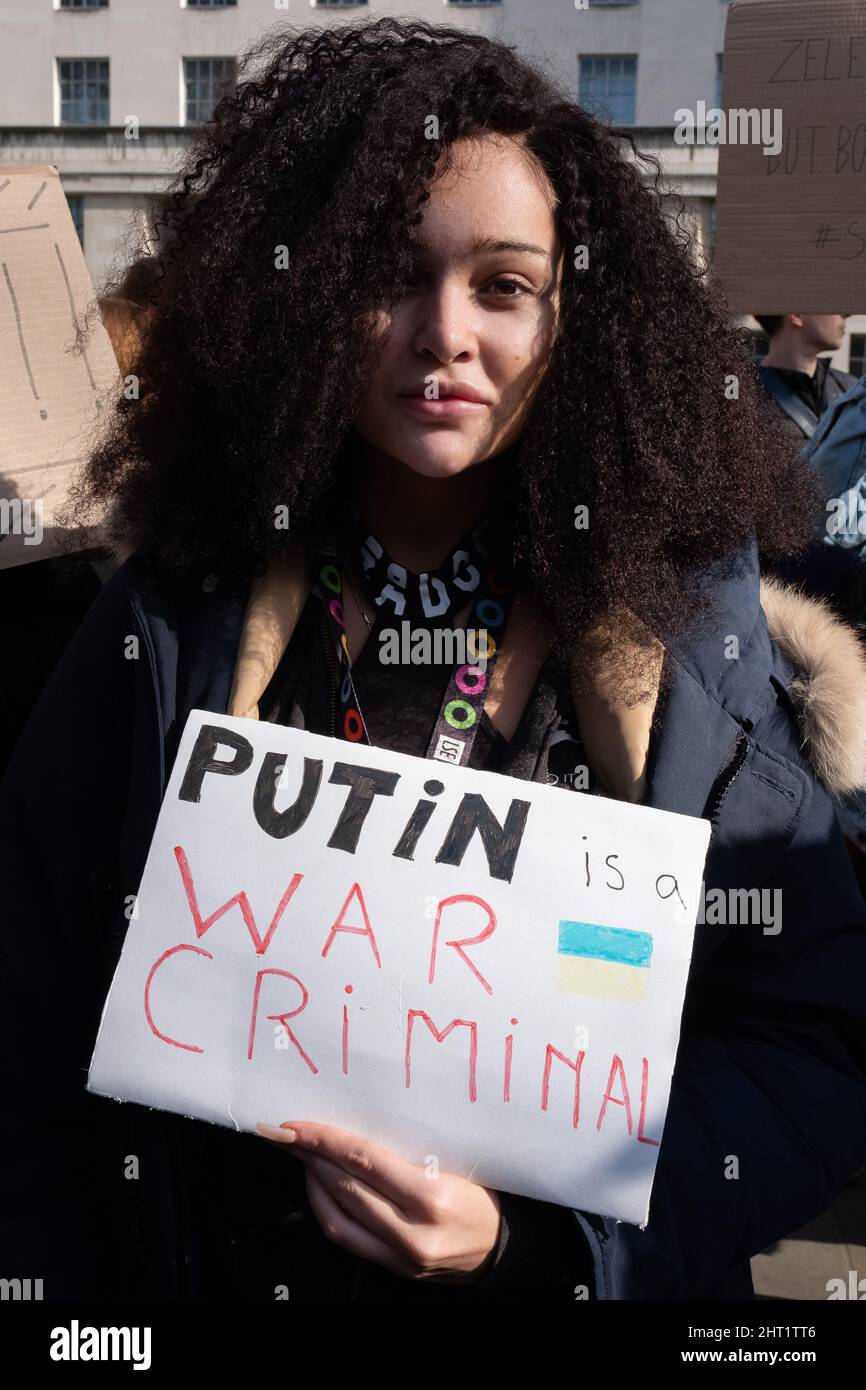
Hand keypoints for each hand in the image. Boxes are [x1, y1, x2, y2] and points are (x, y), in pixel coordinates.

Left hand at [256, 1120, 501, 1282]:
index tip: (297, 1125)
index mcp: (432, 1196)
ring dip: (312, 1183)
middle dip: (310, 1156)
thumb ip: (405, 1150)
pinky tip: (320, 1188)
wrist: (499, 1247)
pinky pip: (347, 1238)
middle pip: (346, 1186)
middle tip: (287, 1133)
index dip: (325, 1140)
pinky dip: (326, 1210)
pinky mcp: (392, 1269)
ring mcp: (400, 1255)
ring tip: (300, 1156)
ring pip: (337, 1218)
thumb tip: (354, 1122)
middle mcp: (413, 1231)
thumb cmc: (480, 1192)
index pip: (364, 1160)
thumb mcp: (453, 1161)